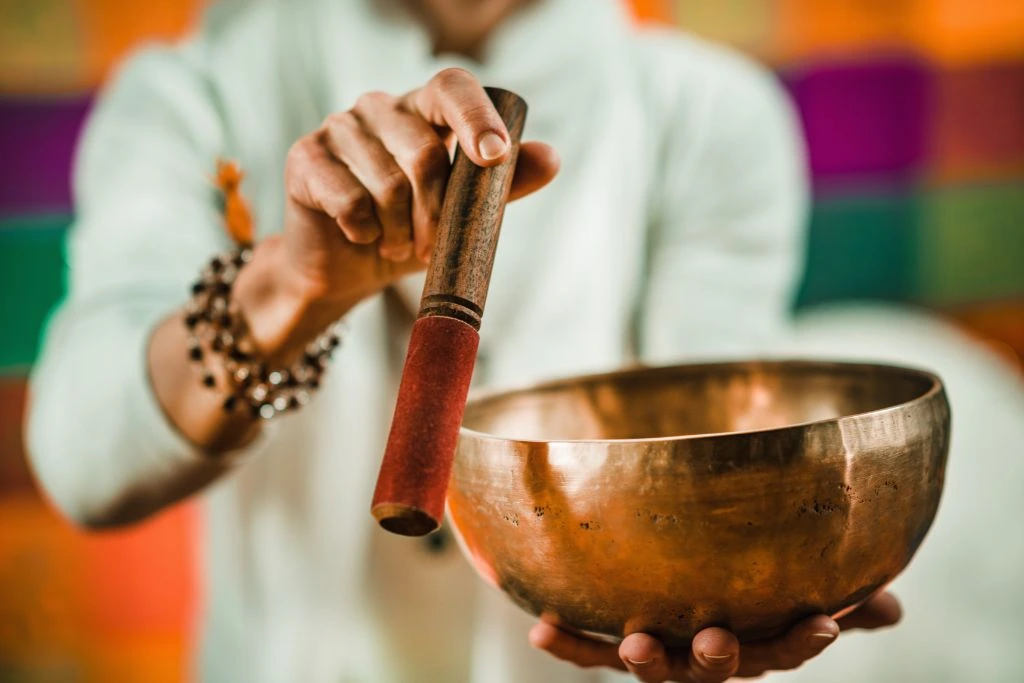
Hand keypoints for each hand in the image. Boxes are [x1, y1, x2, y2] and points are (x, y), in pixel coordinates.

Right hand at [280, 67, 558, 308]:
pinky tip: (361, 236)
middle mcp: (379, 107)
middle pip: (425, 154)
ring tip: (396, 244)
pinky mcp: (305, 157)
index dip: (477, 117)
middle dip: (436, 214)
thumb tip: (551, 158)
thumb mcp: (462, 215)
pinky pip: (349, 201)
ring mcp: (339, 127)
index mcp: (423, 111)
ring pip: (387, 184)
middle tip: (429, 244)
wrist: (344, 268)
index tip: (495, 156)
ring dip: (400, 230)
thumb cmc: (408, 231)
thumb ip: (501, 186)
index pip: (453, 88)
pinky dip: (364, 231)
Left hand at [530, 591, 901, 681]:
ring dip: (643, 658)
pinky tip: (540, 625)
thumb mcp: (799, 599)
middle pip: (716, 667)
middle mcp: (705, 655)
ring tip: (634, 644)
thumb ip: (843, 599)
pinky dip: (567, 643)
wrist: (687, 614)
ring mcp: (659, 652)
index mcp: (753, 644)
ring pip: (654, 666)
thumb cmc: (754, 602)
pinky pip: (588, 649)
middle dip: (716, 658)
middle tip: (716, 642)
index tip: (826, 623)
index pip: (787, 648)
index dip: (806, 641)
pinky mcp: (613, 643)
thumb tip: (892, 606)